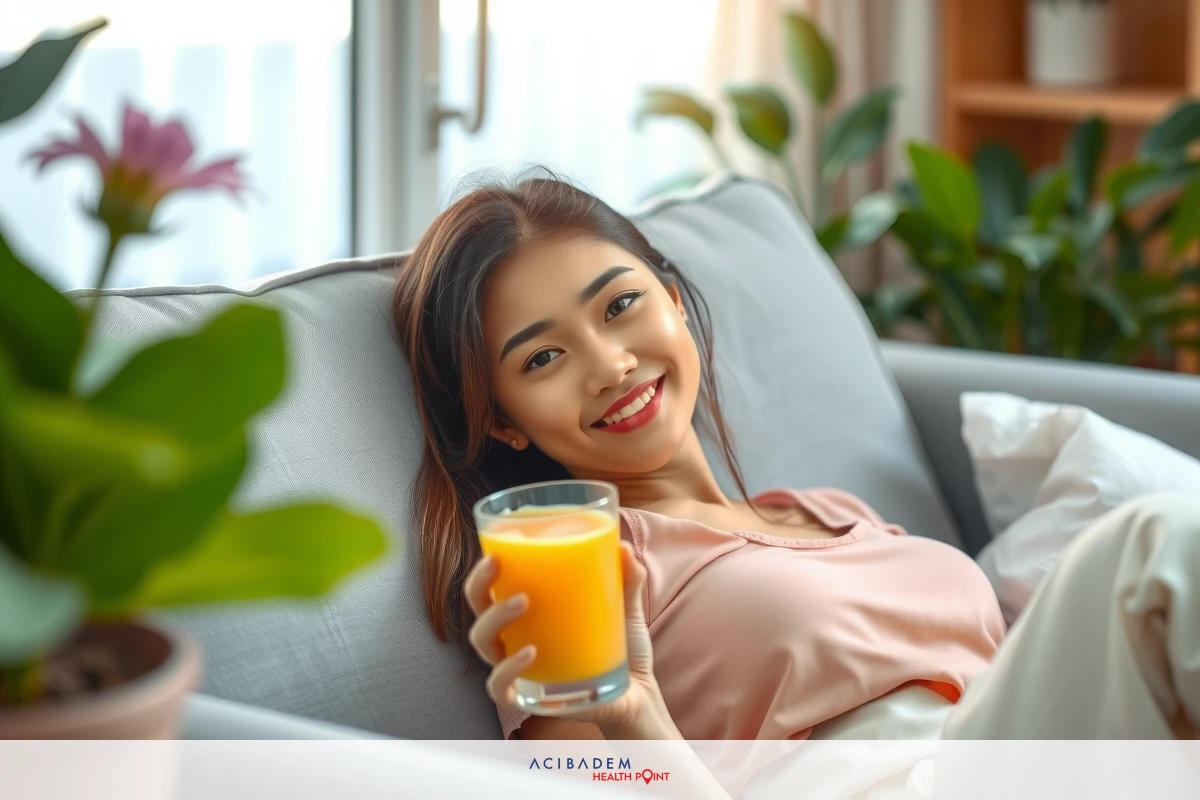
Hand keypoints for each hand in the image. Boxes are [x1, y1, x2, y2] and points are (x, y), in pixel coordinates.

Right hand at [464, 541, 670, 734]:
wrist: (638, 696)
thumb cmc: (622, 648)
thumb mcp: (626, 609)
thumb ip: (628, 579)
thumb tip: (624, 547)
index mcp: (529, 614)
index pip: (492, 588)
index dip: (483, 571)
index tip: (495, 551)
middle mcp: (515, 639)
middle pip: (479, 610)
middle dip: (480, 586)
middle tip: (498, 566)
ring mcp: (518, 669)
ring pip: (483, 643)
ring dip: (495, 618)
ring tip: (523, 602)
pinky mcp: (528, 697)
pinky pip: (500, 686)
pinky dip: (507, 668)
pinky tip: (529, 653)